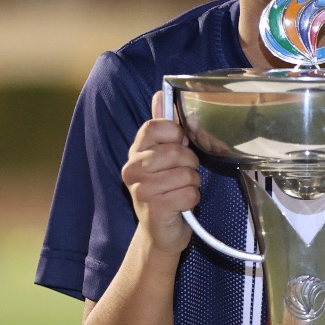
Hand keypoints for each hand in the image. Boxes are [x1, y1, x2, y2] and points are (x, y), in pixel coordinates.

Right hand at [121, 90, 200, 254]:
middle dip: (190, 164)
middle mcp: (132, 168)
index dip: (176, 134)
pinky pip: (189, 193)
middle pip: (176, 151)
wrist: (160, 232)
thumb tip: (160, 93)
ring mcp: (141, 189)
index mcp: (136, 151)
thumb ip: (164, 128)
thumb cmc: (167, 190)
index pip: (157, 126)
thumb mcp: (164, 157)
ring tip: (180, 190)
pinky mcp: (154, 207)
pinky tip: (181, 205)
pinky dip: (192, 199)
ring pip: (186, 174)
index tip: (179, 146)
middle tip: (182, 175)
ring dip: (192, 183)